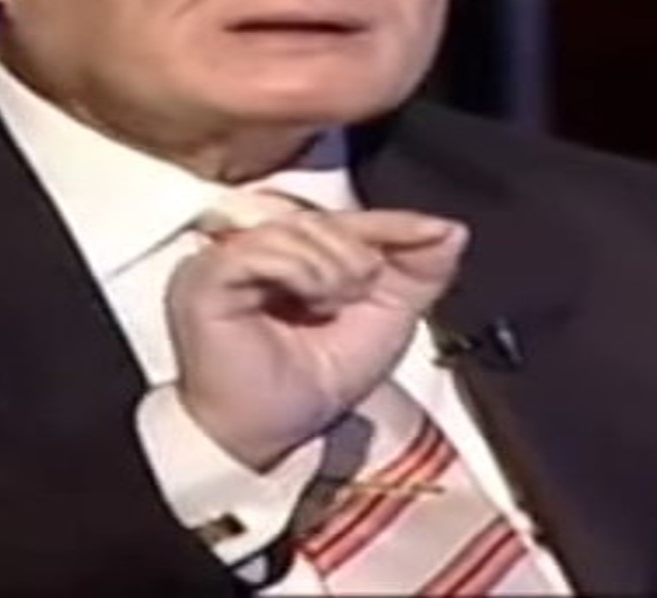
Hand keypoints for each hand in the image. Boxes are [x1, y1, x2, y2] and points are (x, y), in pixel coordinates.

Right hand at [164, 205, 468, 470]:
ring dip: (335, 261)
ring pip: (295, 227)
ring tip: (340, 300)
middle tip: (368, 284)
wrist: (269, 439)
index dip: (389, 222)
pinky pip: (262, 249)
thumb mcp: (386, 320)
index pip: (341, 219)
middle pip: (319, 217)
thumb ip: (418, 273)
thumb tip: (451, 231)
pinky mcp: (205, 278)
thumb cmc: (312, 383)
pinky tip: (315, 300)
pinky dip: (302, 270)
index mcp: (291, 255)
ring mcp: (226, 260)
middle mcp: (254, 250)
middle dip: (363, 244)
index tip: (435, 230)